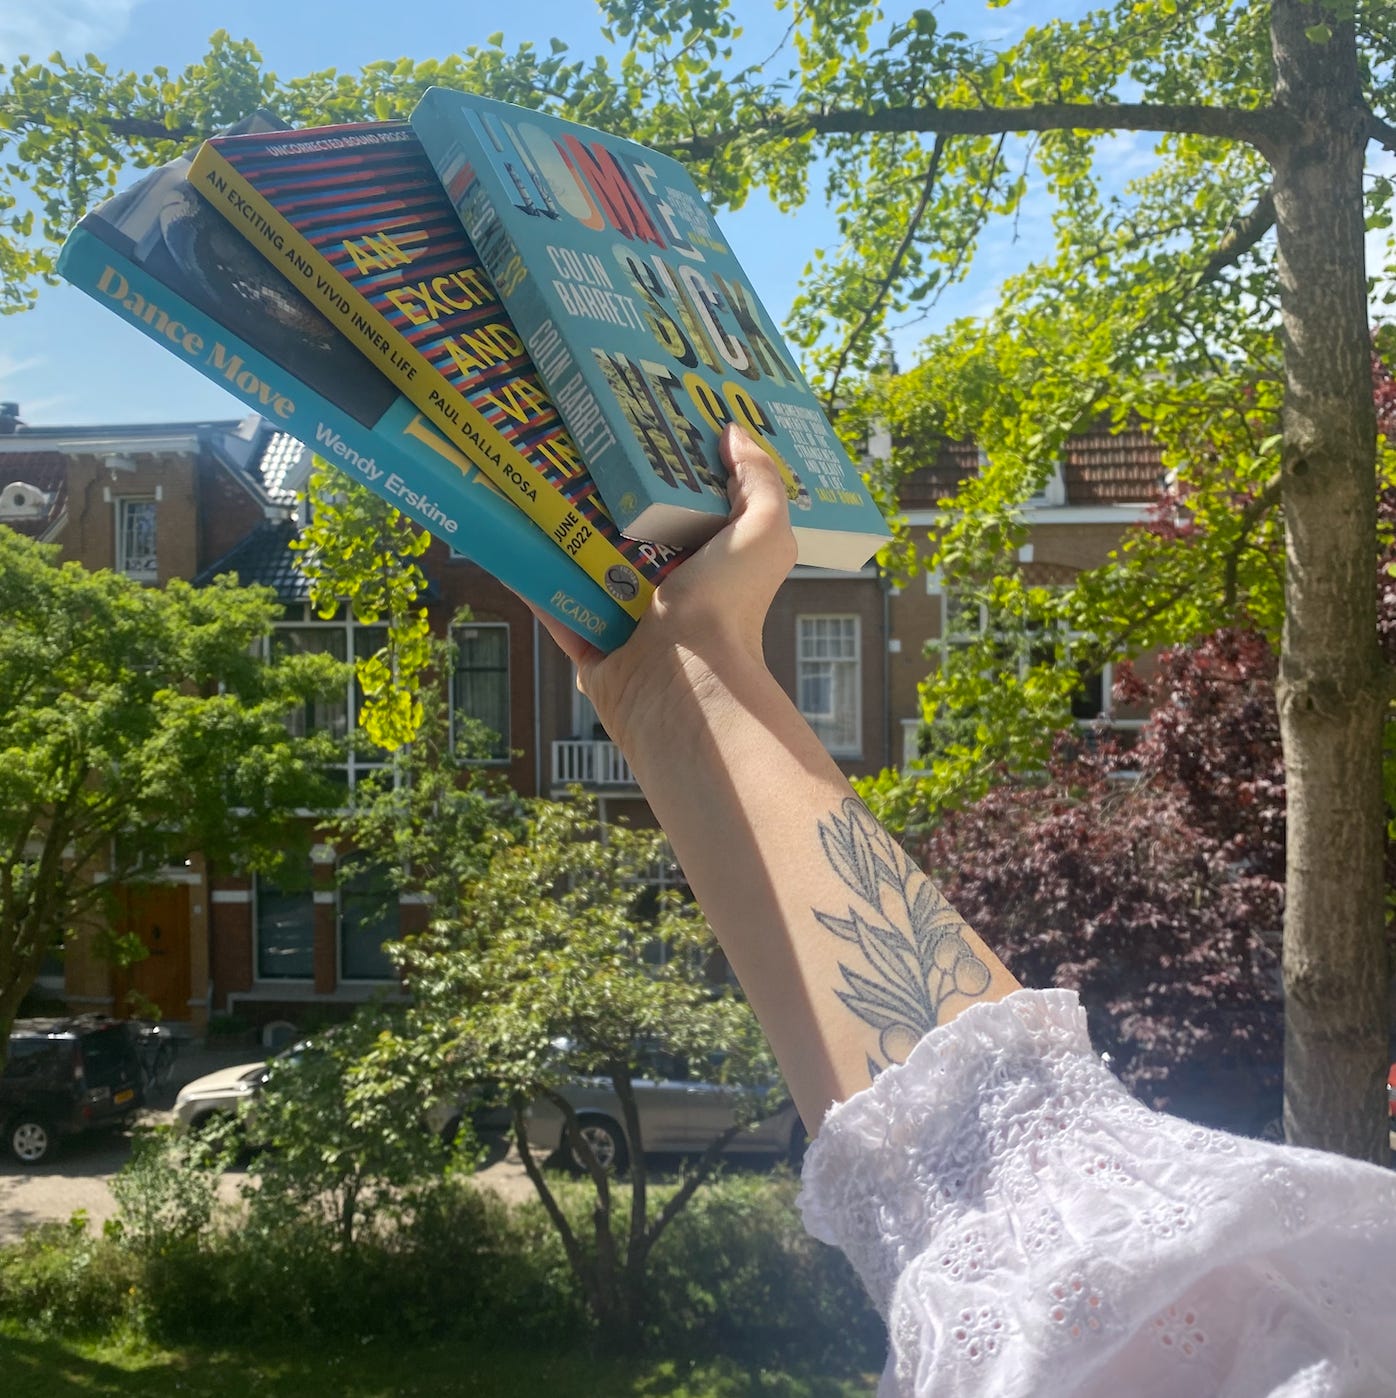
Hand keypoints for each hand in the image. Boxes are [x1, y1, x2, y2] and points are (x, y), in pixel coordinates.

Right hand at [533, 423, 797, 745]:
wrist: (681, 680)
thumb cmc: (727, 607)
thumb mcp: (764, 532)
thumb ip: (759, 480)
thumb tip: (734, 433)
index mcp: (708, 561)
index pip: (686, 504)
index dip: (667, 464)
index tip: (640, 419)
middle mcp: (668, 589)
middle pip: (627, 529)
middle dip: (603, 491)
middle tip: (573, 439)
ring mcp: (624, 617)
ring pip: (583, 562)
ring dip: (559, 528)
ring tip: (532, 475)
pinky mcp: (587, 641)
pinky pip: (551, 600)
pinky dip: (528, 572)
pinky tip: (505, 532)